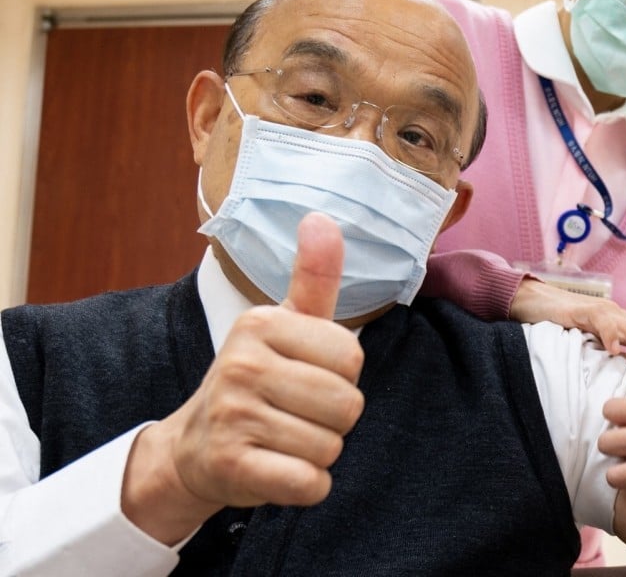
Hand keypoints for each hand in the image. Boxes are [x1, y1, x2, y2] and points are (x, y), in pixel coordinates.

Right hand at [123, 212, 364, 543]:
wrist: (196, 447)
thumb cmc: (258, 379)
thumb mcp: (286, 323)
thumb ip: (314, 276)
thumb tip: (322, 217)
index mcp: (261, 323)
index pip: (352, 358)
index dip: (341, 376)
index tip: (305, 375)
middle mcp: (241, 364)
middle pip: (347, 404)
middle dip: (334, 419)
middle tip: (296, 413)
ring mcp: (232, 415)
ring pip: (330, 446)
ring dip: (317, 452)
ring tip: (283, 438)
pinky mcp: (232, 465)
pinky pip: (310, 484)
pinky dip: (306, 486)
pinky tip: (279, 469)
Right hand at [510, 277, 625, 386]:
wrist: (532, 300)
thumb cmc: (560, 326)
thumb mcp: (589, 347)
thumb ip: (607, 361)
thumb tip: (623, 392)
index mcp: (623, 327)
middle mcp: (619, 317)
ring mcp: (603, 311)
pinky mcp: (583, 309)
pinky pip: (602, 320)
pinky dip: (611, 334)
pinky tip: (613, 350)